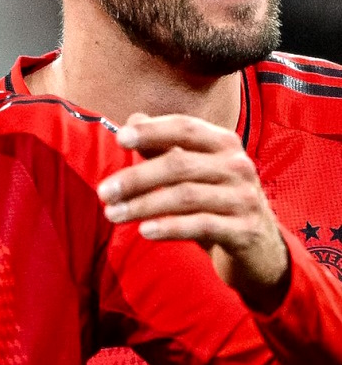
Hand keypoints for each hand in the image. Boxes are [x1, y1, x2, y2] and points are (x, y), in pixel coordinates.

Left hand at [96, 113, 288, 312]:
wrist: (260, 246)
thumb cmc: (216, 200)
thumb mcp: (193, 170)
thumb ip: (164, 146)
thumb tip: (133, 118)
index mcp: (224, 143)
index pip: (185, 127)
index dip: (152, 130)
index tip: (120, 139)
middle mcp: (238, 165)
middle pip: (179, 164)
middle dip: (136, 178)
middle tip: (104, 192)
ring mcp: (244, 198)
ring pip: (186, 196)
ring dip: (143, 205)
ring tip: (113, 214)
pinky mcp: (244, 229)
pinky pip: (201, 225)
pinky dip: (170, 227)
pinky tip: (144, 231)